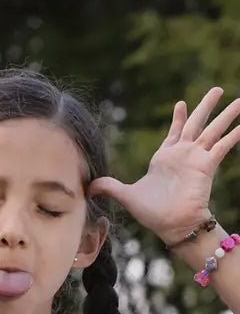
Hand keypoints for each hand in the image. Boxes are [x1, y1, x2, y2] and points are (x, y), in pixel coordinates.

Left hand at [89, 87, 239, 242]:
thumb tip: (89, 186)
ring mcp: (196, 158)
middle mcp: (183, 154)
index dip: (178, 118)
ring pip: (213, 130)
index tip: (181, 103)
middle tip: (217, 89)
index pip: (174, 132)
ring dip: (225, 115)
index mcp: (165, 158)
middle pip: (196, 123)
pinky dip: (233, 136)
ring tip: (239, 100)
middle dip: (205, 106)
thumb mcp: (126, 196)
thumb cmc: (152, 212)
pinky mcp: (206, 165)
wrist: (170, 224)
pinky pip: (221, 146)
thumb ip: (110, 187)